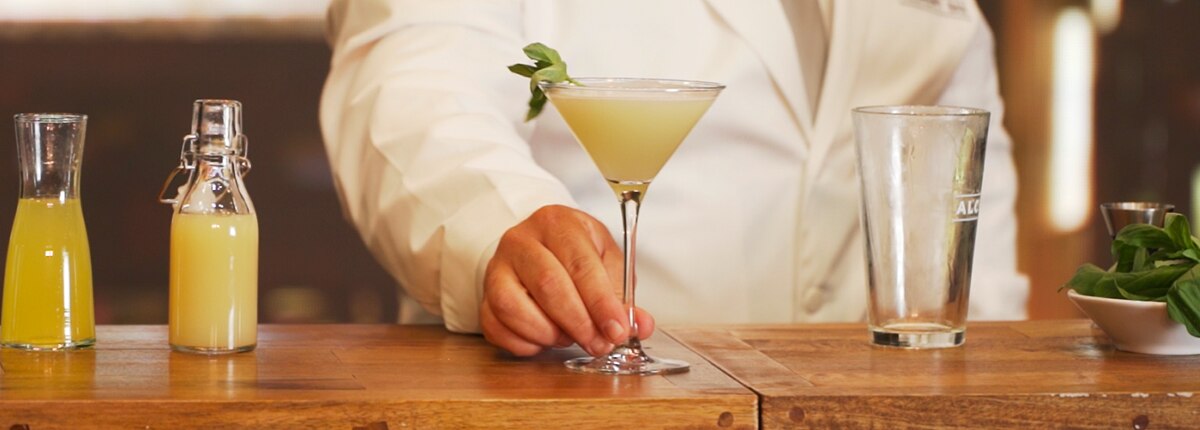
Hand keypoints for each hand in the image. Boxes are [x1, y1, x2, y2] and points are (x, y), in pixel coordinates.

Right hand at [481, 205, 655, 356]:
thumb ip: (622, 296)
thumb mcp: (605, 262)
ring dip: (548, 332)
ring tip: (569, 337)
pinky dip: (524, 342)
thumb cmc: (575, 253)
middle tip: (598, 344)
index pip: (580, 264)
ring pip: (513, 306)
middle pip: (548, 285)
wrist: (537, 245)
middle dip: (579, 323)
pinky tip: (544, 340)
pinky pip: (494, 325)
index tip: (616, 330)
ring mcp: (497, 267)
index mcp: (557, 223)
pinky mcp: (484, 295)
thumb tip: (639, 325)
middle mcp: (521, 240)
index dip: (601, 302)